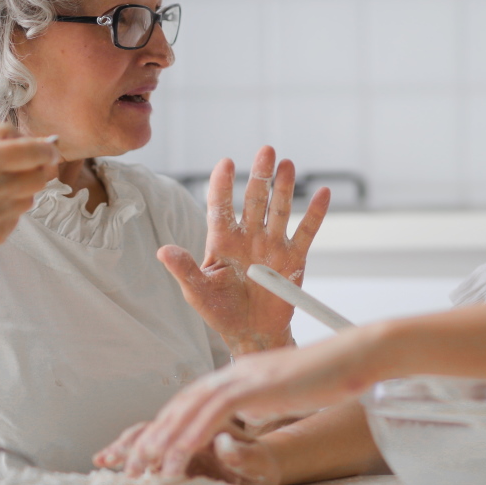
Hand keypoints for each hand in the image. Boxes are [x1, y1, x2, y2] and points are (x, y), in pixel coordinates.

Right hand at [0, 123, 59, 257]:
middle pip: (40, 177)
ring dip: (21, 190)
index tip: (49, 149)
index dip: (47, 150)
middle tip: (22, 167)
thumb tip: (39, 139)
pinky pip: (18, 217)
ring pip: (32, 198)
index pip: (34, 153)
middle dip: (37, 169)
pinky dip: (9, 209)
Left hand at [95, 329, 382, 477]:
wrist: (354, 356)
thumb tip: (246, 418)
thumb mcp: (285, 392)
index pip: (193, 400)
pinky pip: (214, 411)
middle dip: (154, 436)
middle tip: (131, 467)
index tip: (150, 453)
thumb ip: (260, 402)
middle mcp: (235, 372)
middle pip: (182, 403)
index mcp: (240, 374)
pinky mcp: (257, 385)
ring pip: (190, 408)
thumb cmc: (329, 376)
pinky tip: (178, 455)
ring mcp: (245, 376)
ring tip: (146, 469)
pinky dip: (192, 433)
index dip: (168, 426)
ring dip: (165, 440)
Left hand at [158, 146, 328, 353]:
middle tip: (266, 150)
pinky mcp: (294, 259)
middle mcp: (248, 237)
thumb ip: (184, 269)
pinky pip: (306, 233)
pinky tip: (322, 193)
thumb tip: (162, 250)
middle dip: (260, 175)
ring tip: (287, 164)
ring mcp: (272, 245)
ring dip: (284, 187)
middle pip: (254, 200)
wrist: (252, 333)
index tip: (226, 163)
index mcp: (222, 241)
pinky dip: (315, 214)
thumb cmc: (221, 312)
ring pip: (279, 210)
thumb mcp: (197, 292)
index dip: (222, 184)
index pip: (220, 207)